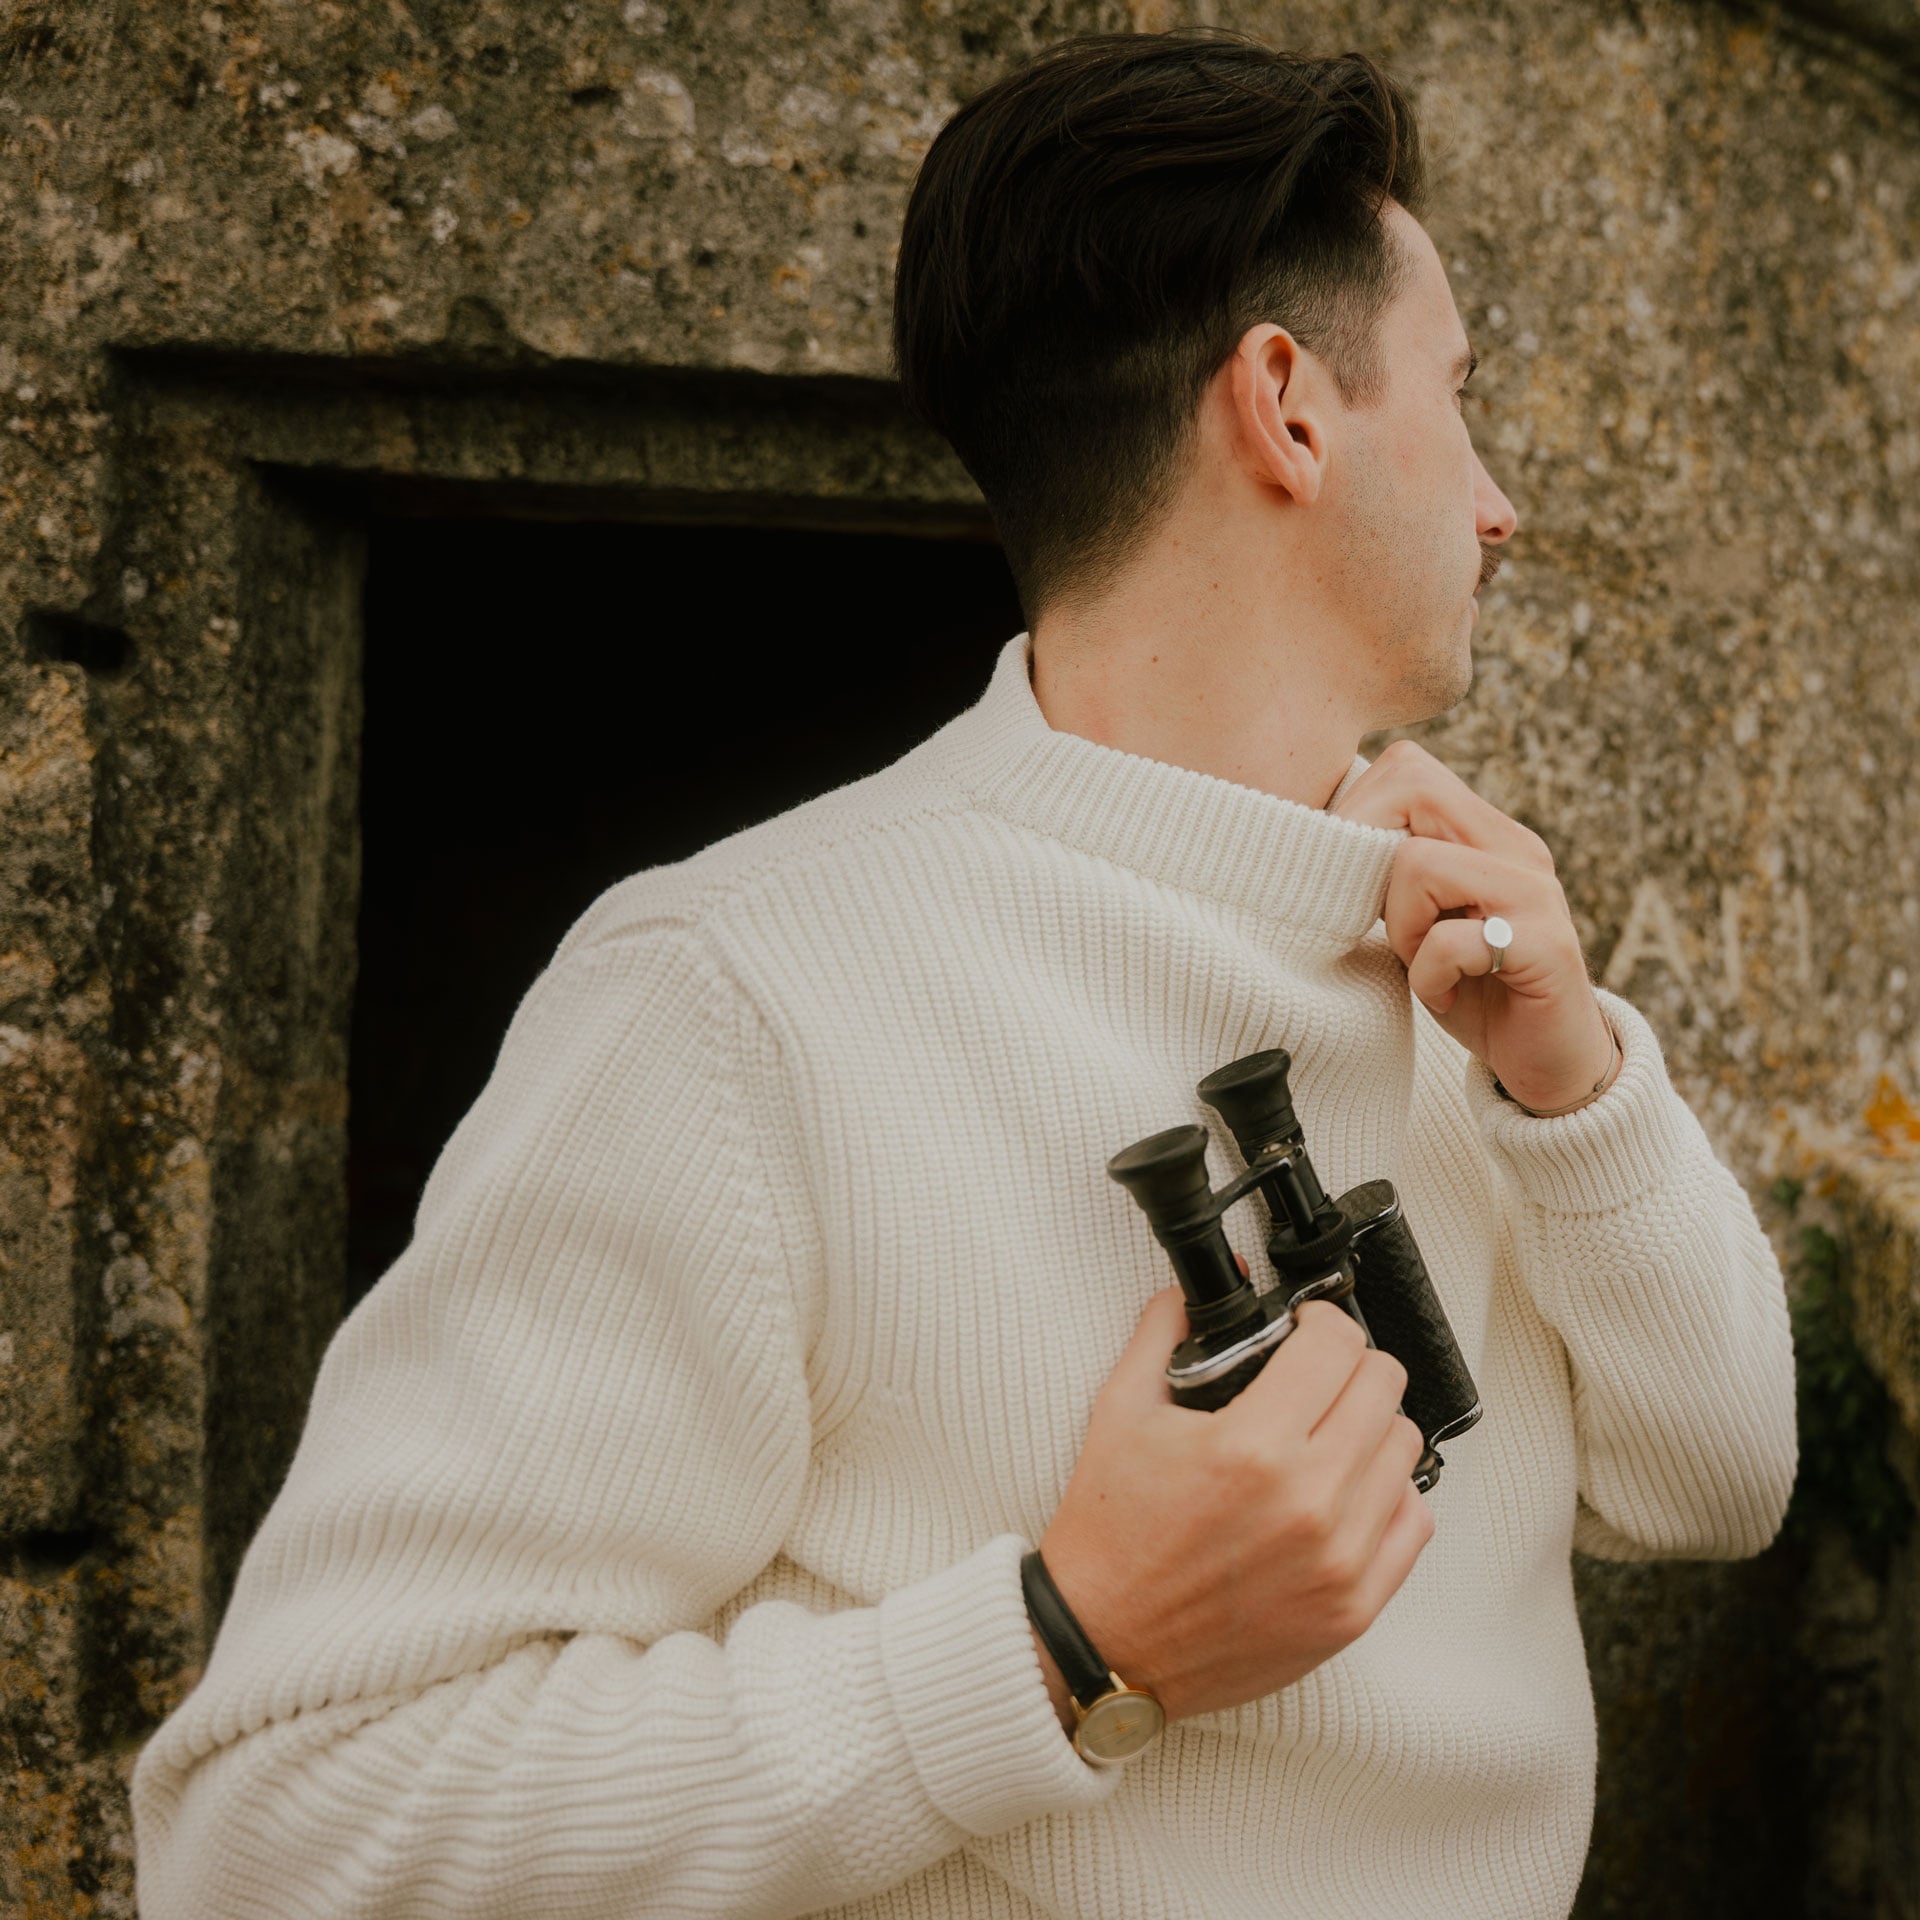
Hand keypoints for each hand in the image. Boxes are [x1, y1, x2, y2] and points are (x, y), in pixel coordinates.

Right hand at [1037, 1286, 1433, 1724]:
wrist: (1104, 1643)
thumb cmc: (1109, 1537)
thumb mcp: (1119, 1413)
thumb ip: (1162, 1333)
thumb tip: (1193, 1291)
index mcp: (1251, 1448)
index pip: (1337, 1345)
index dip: (1319, 1321)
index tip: (1303, 1330)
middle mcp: (1308, 1504)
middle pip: (1383, 1388)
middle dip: (1347, 1365)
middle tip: (1314, 1375)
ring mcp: (1339, 1561)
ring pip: (1405, 1450)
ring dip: (1368, 1427)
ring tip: (1324, 1434)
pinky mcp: (1353, 1609)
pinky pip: (1414, 1523)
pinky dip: (1386, 1496)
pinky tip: (1343, 1490)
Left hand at [1329, 739, 1615, 1113]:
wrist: (1550, 1066)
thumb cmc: (1470, 991)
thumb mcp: (1414, 924)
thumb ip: (1384, 878)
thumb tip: (1308, 843)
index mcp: (1483, 833)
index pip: (1405, 770)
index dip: (1357, 818)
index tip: (1351, 888)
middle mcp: (1515, 848)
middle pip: (1411, 791)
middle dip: (1366, 861)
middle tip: (1381, 925)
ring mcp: (1535, 893)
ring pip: (1419, 864)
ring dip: (1400, 926)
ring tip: (1423, 964)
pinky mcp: (1545, 945)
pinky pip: (1451, 940)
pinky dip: (1429, 977)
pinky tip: (1447, 998)